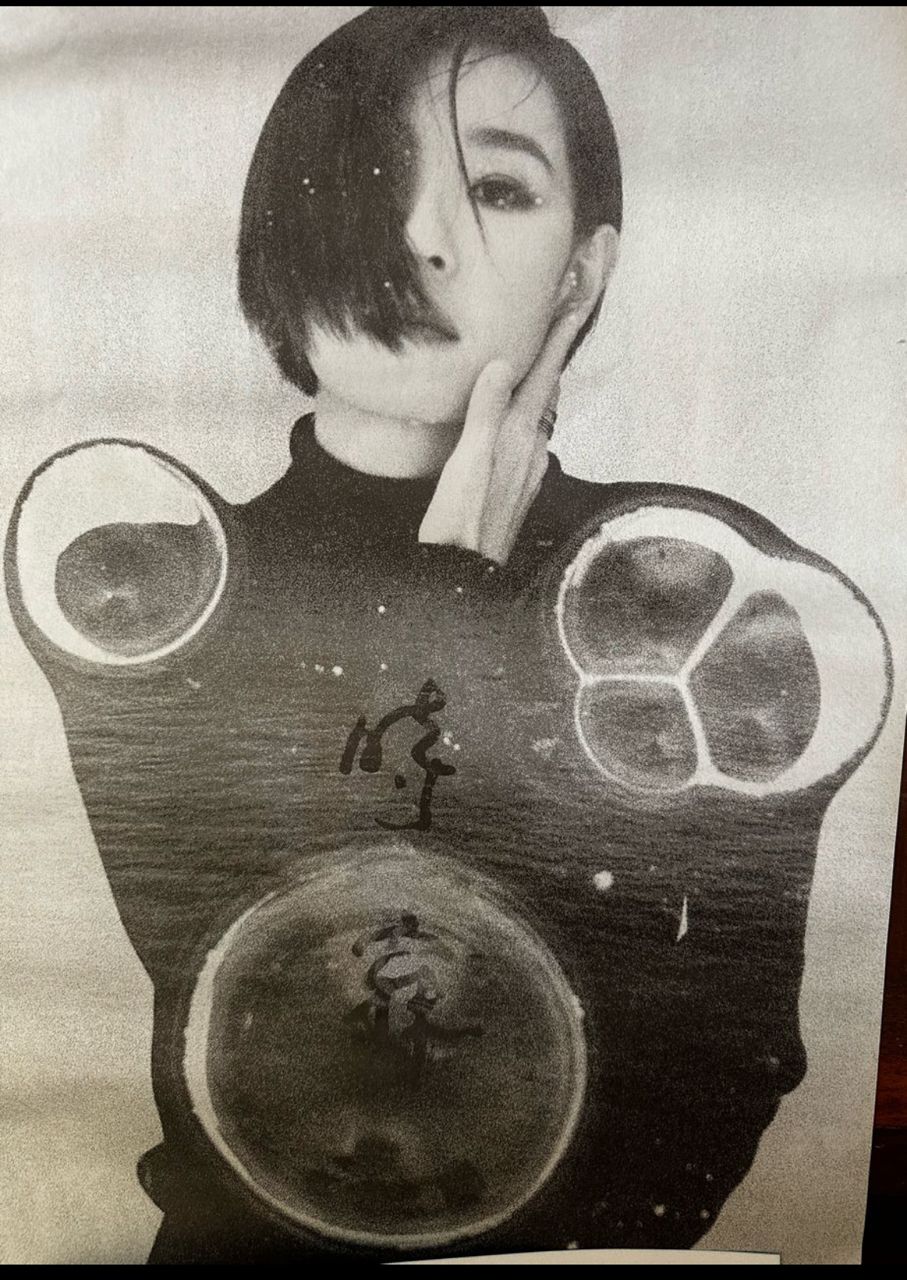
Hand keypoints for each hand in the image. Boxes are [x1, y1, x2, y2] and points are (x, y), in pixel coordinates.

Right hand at [418, 295, 596, 565]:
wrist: (463, 575)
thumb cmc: (459, 523)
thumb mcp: (466, 465)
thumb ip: (485, 414)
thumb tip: (505, 364)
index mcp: (519, 437)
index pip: (543, 374)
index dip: (559, 335)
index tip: (577, 297)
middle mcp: (532, 449)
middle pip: (548, 388)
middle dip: (557, 349)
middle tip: (566, 309)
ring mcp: (529, 468)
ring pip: (542, 410)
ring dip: (544, 378)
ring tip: (543, 349)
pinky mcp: (519, 484)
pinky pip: (532, 431)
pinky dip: (530, 406)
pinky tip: (518, 409)